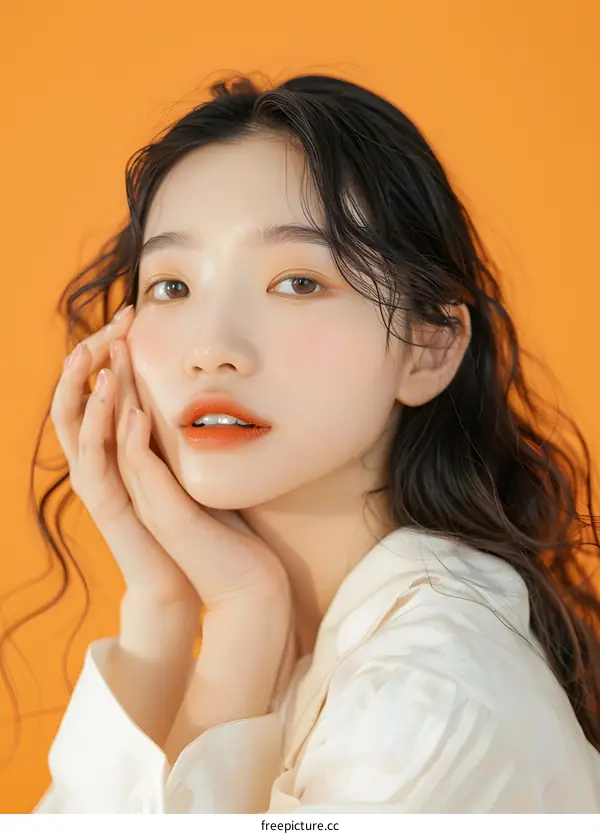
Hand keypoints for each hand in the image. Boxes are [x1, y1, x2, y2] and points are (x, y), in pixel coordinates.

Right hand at [50, 305, 197, 606]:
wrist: (217, 584)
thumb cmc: (212, 525)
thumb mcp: (191, 465)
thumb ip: (181, 435)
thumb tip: (198, 395)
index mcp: (119, 455)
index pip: (98, 393)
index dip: (109, 352)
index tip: (132, 314)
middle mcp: (105, 468)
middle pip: (77, 403)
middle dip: (90, 358)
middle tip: (113, 319)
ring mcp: (108, 491)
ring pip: (79, 431)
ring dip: (86, 389)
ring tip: (93, 351)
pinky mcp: (122, 512)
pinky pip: (105, 466)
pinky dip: (110, 431)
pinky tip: (120, 403)